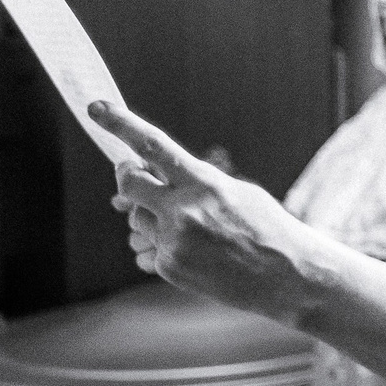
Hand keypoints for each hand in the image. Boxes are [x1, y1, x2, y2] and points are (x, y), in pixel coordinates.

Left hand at [94, 102, 318, 315]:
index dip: (121, 124)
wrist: (288, 277)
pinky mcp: (169, 268)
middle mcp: (183, 211)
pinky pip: (146, 250)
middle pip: (128, 184)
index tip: (97, 109)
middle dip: (125, 177)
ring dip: (151, 217)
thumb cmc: (269, 230)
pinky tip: (192, 253)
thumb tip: (155, 177)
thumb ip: (196, 182)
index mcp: (205, 184)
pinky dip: (161, 248)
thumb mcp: (239, 192)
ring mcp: (173, 241)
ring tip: (188, 228)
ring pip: (136, 219)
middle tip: (131, 174)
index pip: (152, 146)